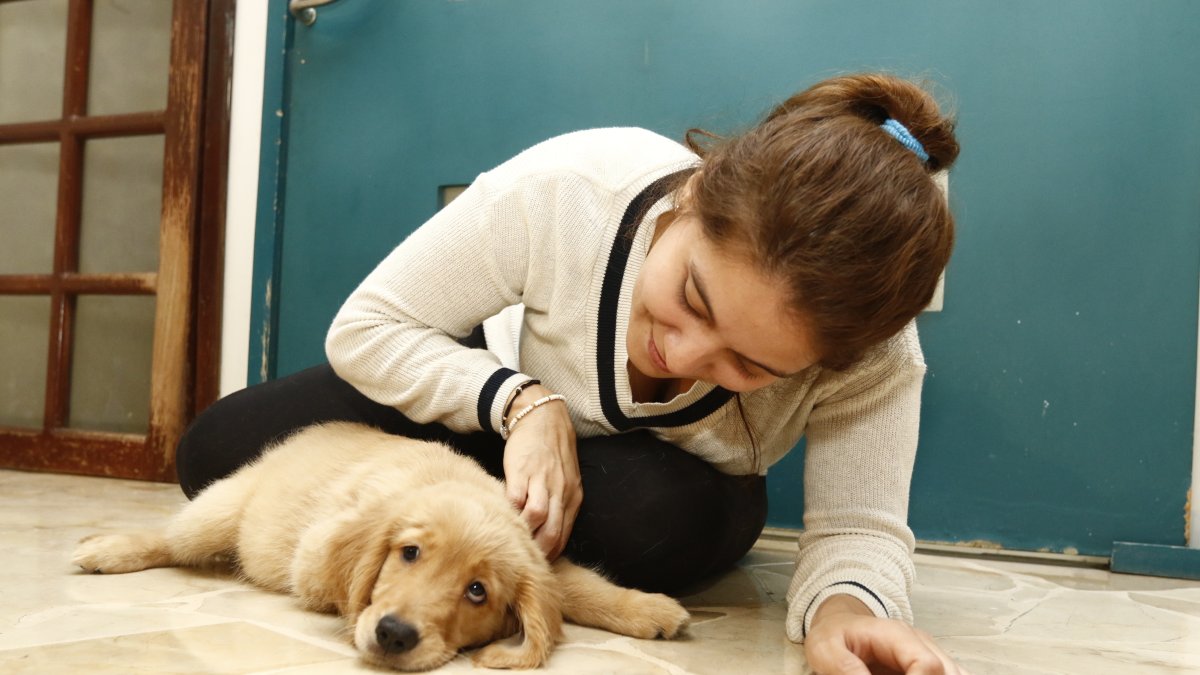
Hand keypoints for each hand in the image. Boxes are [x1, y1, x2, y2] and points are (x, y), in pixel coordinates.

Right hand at [502, 384, 581, 559]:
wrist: (541, 416)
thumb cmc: (551, 453)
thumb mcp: (564, 480)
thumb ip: (558, 506)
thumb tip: (545, 537)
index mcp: (572, 497)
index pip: (563, 537)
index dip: (548, 555)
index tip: (534, 566)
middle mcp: (560, 491)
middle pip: (552, 533)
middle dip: (536, 552)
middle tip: (519, 562)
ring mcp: (542, 481)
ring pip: (537, 517)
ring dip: (523, 533)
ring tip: (508, 542)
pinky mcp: (522, 471)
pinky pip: (516, 498)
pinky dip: (509, 512)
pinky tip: (499, 518)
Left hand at [805, 595, 968, 674]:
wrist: (839, 625)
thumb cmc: (834, 635)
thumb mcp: (826, 649)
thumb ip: (845, 669)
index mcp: (897, 635)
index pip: (928, 664)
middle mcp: (920, 643)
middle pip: (948, 672)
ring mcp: (929, 654)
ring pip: (954, 673)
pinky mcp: (930, 668)